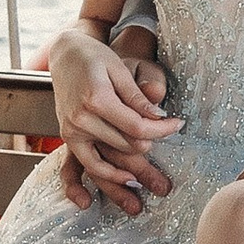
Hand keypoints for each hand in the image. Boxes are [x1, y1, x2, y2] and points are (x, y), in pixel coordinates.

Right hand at [48, 24, 179, 211]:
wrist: (65, 54)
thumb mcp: (120, 69)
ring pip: (109, 159)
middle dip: (152, 149)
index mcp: (97, 98)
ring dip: (130, 172)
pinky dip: (106, 175)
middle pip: (126, 145)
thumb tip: (159, 117)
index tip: (178, 124)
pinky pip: (86, 165)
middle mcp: (81, 118)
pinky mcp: (67, 137)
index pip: (137, 126)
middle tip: (167, 153)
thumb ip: (138, 97)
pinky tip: (125, 181)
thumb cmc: (95, 56)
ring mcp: (71, 130)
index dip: (162, 129)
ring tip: (147, 189)